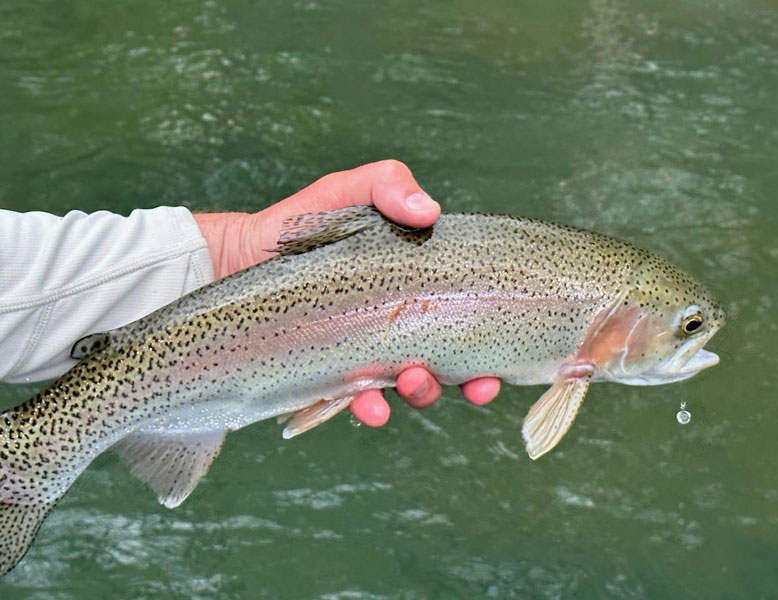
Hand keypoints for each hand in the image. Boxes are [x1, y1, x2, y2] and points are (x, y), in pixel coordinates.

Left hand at [194, 160, 500, 425]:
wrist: (241, 254)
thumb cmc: (301, 223)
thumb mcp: (346, 193)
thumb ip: (386, 185)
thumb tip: (429, 211)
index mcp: (415, 289)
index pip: (464, 320)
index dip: (488, 347)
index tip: (500, 365)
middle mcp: (398, 326)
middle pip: (450, 363)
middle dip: (469, 382)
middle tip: (472, 384)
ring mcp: (367, 354)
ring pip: (410, 387)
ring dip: (422, 391)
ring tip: (413, 379)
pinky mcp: (332, 374)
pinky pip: (358, 400)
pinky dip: (371, 407)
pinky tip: (371, 406)